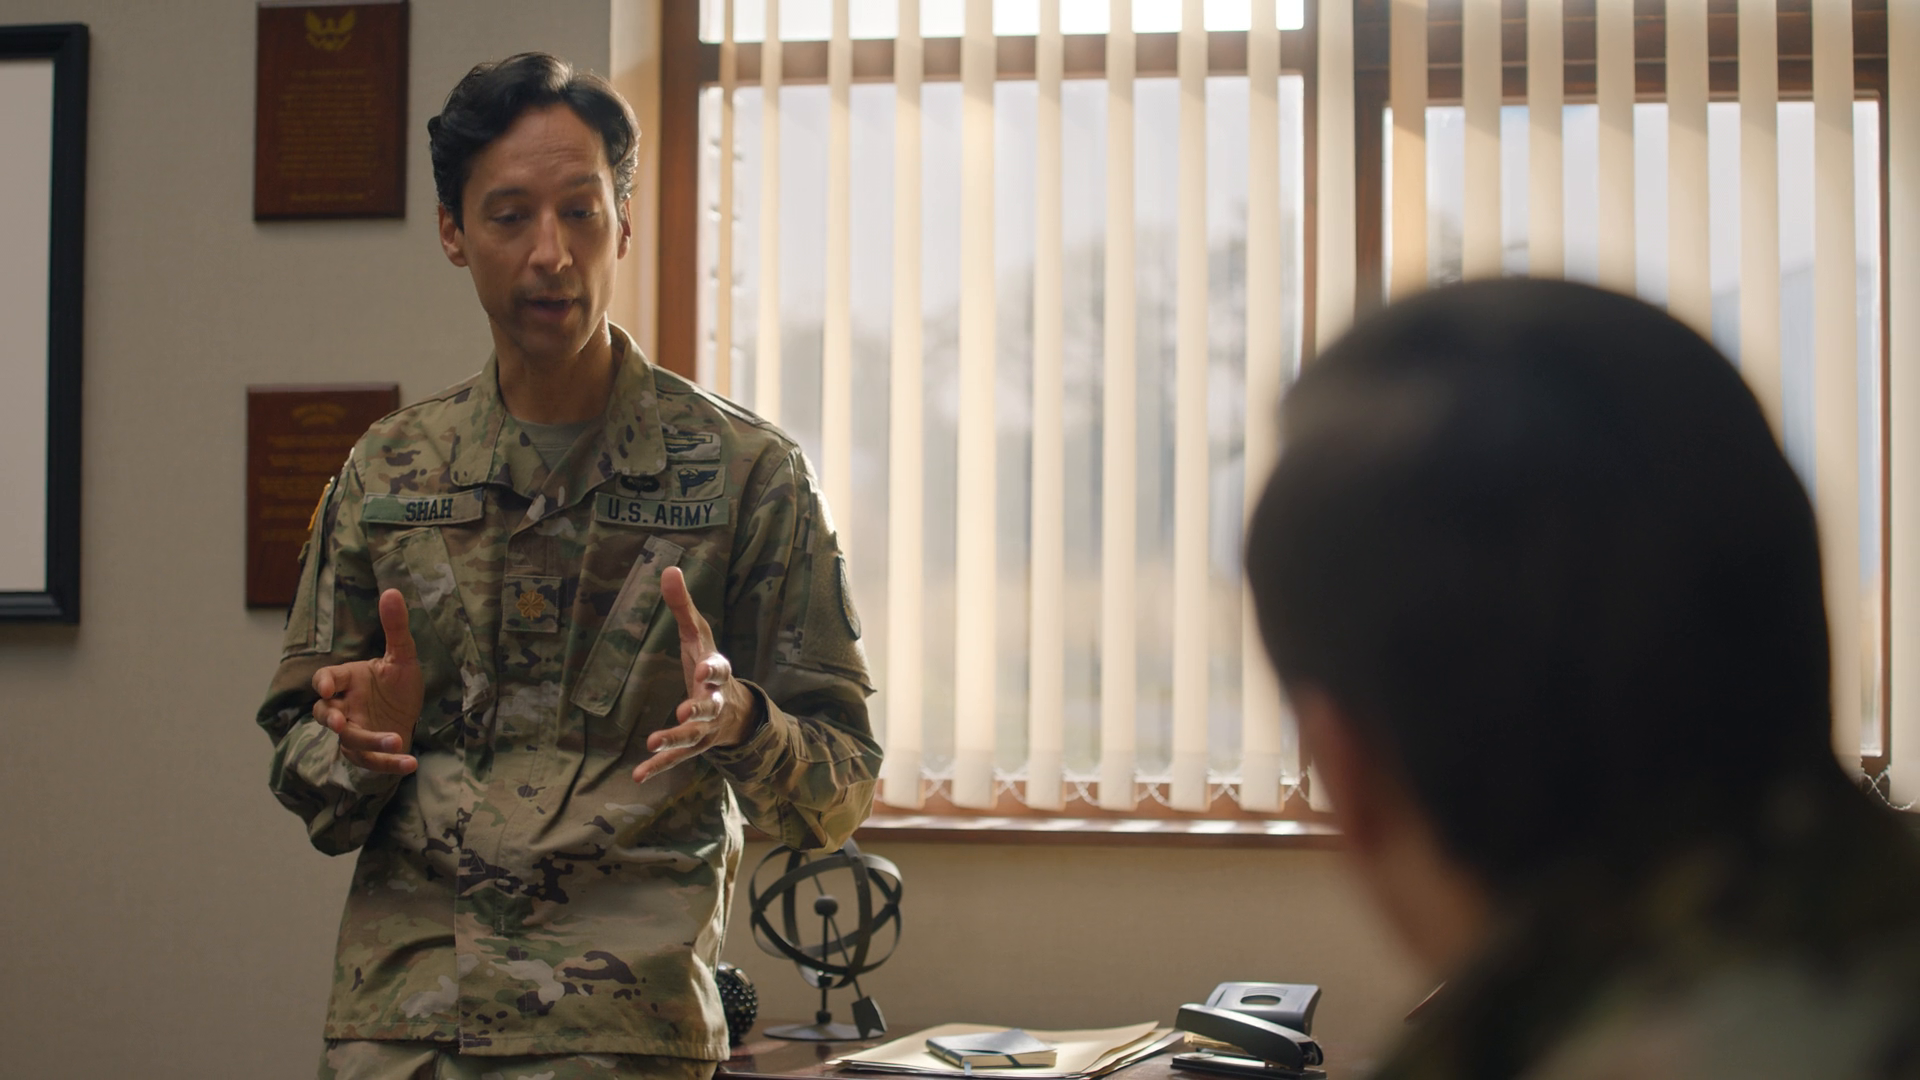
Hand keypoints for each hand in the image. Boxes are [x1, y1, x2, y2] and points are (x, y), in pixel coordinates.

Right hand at [312, 588, 424, 774]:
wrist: (408, 715)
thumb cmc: (398, 684)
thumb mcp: (403, 656)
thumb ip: (395, 628)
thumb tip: (393, 590)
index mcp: (348, 680)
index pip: (326, 679)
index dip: (324, 684)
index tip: (329, 689)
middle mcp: (345, 707)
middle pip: (325, 714)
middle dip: (331, 719)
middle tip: (341, 723)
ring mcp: (353, 732)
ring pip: (350, 740)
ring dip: (369, 742)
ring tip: (395, 740)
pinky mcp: (367, 753)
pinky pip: (373, 761)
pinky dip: (391, 764)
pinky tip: (411, 763)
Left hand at [632, 566, 759, 783]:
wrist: (736, 711)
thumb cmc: (709, 666)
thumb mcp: (698, 635)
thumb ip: (682, 606)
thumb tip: (669, 567)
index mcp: (716, 672)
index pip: (718, 669)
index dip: (712, 669)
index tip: (705, 669)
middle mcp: (714, 701)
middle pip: (708, 706)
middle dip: (697, 708)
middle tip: (683, 711)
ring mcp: (705, 726)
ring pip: (692, 735)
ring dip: (674, 738)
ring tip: (653, 742)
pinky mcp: (694, 745)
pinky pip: (677, 758)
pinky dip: (659, 766)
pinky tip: (638, 776)